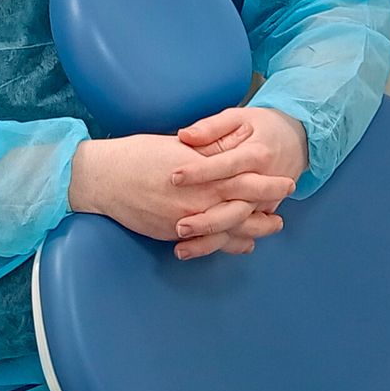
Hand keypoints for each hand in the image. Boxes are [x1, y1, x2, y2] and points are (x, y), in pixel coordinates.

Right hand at [69, 132, 294, 261]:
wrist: (104, 178)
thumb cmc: (138, 154)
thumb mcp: (179, 146)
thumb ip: (206, 153)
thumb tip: (229, 152)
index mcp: (202, 172)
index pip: (245, 178)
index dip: (267, 182)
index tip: (285, 181)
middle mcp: (198, 199)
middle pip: (243, 209)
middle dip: (266, 211)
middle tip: (283, 213)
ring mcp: (186, 220)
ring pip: (229, 230)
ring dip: (253, 231)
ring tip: (270, 228)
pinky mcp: (174, 234)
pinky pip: (208, 243)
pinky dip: (228, 244)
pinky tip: (242, 244)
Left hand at [170, 107, 310, 255]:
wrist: (299, 139)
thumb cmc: (264, 126)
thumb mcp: (239, 117)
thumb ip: (211, 128)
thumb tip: (184, 136)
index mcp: (256, 154)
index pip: (225, 165)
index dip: (200, 171)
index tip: (174, 177)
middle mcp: (264, 182)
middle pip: (235, 206)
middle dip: (207, 219)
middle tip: (179, 226)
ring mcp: (266, 201)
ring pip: (238, 226)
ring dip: (211, 240)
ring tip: (182, 248)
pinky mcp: (264, 211)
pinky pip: (244, 233)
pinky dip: (222, 245)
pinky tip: (199, 251)